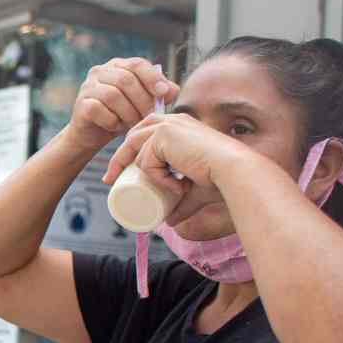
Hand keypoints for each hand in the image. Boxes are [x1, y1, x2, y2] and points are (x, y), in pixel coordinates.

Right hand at [66, 58, 178, 152]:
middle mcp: (100, 72)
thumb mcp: (142, 104)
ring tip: (135, 124)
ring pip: (113, 95)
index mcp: (118, 66)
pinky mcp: (81, 104)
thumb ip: (158, 95)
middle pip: (126, 80)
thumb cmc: (121, 116)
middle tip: (150, 116)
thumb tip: (171, 90)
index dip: (152, 77)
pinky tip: (117, 128)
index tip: (163, 92)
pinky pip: (99, 109)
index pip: (137, 64)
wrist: (93, 136)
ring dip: (128, 112)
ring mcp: (87, 87)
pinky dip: (112, 121)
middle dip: (142, 100)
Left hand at [102, 112, 254, 200]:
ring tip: (140, 187)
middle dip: (118, 157)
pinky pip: (148, 161)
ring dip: (137, 171)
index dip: (130, 150)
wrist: (233, 172)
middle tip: (109, 180)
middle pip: (133, 136)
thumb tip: (169, 222)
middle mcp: (174, 120)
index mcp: (180, 127)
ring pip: (137, 150)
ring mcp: (168, 126)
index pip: (146, 132)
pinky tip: (177, 184)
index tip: (117, 173)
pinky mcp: (165, 135)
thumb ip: (182, 205)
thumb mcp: (194, 192)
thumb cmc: (220, 180)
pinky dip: (157, 177)